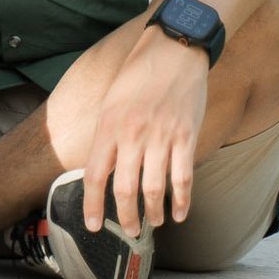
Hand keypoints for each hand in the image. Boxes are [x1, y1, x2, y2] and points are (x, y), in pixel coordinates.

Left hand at [82, 32, 209, 238]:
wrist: (174, 48)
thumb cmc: (140, 72)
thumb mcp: (112, 99)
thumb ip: (108, 132)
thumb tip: (104, 167)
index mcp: (109, 124)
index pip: (95, 174)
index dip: (93, 205)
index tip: (93, 225)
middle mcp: (133, 133)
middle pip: (125, 189)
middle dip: (125, 217)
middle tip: (128, 231)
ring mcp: (161, 136)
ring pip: (155, 189)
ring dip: (153, 212)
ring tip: (153, 223)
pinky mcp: (186, 136)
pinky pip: (183, 178)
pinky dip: (182, 201)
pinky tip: (180, 214)